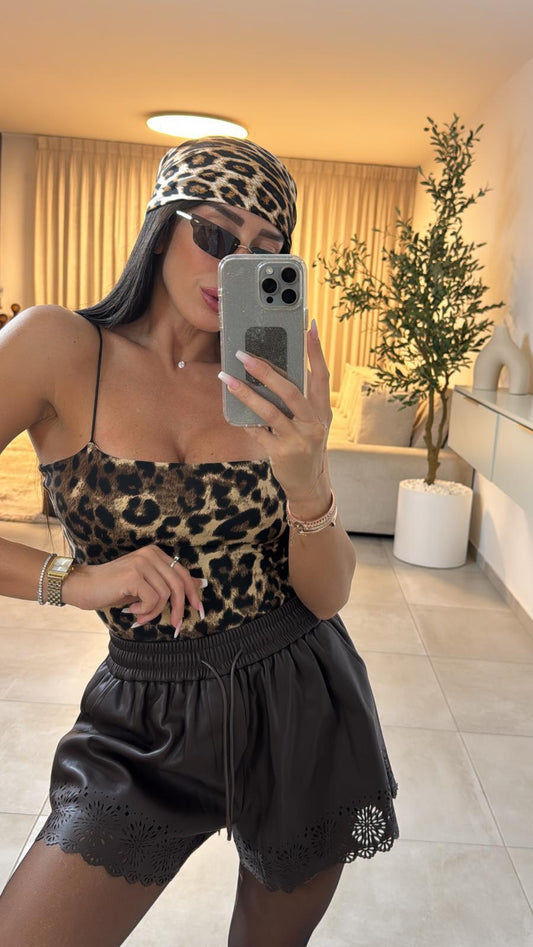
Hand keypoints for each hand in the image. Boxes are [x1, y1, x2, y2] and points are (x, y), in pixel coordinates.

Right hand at [61, 545, 204, 630]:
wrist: (83, 586)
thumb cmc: (113, 588)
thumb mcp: (144, 585)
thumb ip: (165, 585)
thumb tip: (197, 589)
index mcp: (155, 553)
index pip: (183, 573)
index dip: (194, 593)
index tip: (199, 610)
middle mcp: (150, 554)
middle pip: (179, 584)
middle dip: (180, 608)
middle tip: (176, 626)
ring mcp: (142, 563)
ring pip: (165, 595)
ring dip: (154, 612)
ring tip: (140, 616)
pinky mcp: (134, 575)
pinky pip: (153, 600)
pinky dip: (145, 611)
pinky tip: (131, 610)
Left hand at [218, 319, 332, 503]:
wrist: (310, 484)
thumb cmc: (306, 446)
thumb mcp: (310, 423)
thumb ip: (299, 401)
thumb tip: (272, 371)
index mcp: (323, 411)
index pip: (322, 376)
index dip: (316, 351)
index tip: (309, 326)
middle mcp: (314, 424)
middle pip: (291, 391)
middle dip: (266, 371)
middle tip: (244, 354)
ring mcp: (299, 440)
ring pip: (270, 411)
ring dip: (246, 393)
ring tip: (226, 378)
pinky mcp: (283, 453)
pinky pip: (258, 433)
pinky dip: (246, 422)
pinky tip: (234, 413)